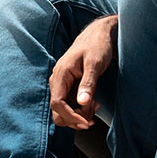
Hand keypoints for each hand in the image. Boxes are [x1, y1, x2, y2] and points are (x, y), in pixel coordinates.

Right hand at [51, 15, 117, 130]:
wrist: (99, 35)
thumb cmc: (97, 46)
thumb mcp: (95, 63)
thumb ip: (88, 83)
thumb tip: (82, 103)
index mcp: (60, 74)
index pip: (57, 103)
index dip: (70, 116)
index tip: (86, 122)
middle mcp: (58, 81)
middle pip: (58, 112)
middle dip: (76, 117)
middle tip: (94, 111)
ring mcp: (63, 85)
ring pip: (65, 111)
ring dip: (80, 113)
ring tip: (96, 104)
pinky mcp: (70, 88)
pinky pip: (72, 105)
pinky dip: (83, 109)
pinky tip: (95, 102)